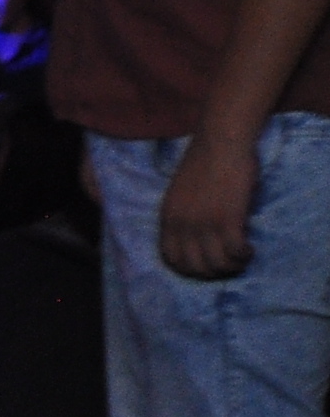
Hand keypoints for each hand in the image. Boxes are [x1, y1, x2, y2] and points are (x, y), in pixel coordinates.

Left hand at [158, 133, 258, 279]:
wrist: (220, 143)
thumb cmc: (204, 163)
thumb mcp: (180, 193)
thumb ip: (184, 216)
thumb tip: (196, 239)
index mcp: (168, 217)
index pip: (171, 258)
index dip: (189, 269)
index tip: (206, 267)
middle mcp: (182, 224)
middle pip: (194, 267)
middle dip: (213, 273)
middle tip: (229, 265)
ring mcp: (204, 223)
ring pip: (216, 264)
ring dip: (232, 266)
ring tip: (242, 257)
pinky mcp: (228, 219)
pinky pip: (235, 252)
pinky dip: (243, 256)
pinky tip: (249, 249)